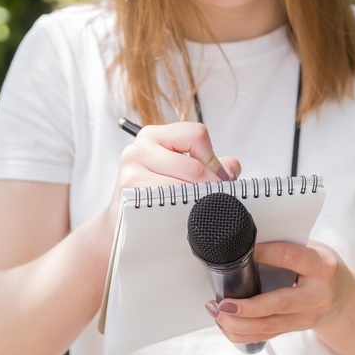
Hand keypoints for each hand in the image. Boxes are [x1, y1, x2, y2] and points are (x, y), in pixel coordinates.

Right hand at [103, 121, 240, 228]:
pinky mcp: (130, 194)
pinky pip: (168, 203)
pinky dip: (181, 211)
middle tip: (218, 199)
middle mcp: (140, 147)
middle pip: (193, 166)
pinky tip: (181, 214)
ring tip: (200, 208)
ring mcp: (132, 170)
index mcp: (155, 135)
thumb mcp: (179, 169)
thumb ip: (209, 164)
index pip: (197, 134)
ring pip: (182, 187)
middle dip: (211, 186)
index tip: (218, 179)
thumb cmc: (155, 192)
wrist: (122, 219)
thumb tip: (232, 167)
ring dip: (198, 201)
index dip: (213, 159)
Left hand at [205, 240, 354, 344]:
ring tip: (217, 312)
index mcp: (322, 266)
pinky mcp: (296, 329)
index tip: (239, 253)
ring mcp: (308, 317)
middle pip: (279, 303)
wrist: (345, 298)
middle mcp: (317, 295)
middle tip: (223, 303)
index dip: (264, 254)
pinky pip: (266, 336)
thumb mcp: (314, 250)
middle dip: (248, 307)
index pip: (290, 258)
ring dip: (238, 323)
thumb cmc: (322, 268)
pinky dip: (242, 333)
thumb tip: (246, 242)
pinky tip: (225, 324)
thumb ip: (287, 247)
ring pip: (270, 326)